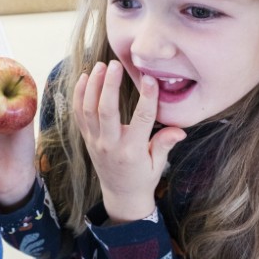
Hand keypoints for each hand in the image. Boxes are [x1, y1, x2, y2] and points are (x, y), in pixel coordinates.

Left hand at [73, 61, 185, 223]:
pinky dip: (79, 95)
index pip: (141, 120)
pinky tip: (85, 77)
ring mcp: (95, 141)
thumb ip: (165, 144)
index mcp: (132, 151)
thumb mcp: (158, 164)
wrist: (121, 194)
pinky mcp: (86, 138)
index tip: (150, 78)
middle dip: (110, 85)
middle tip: (115, 64)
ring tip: (100, 65)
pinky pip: (79, 114)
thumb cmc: (143, 177)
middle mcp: (110, 145)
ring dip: (93, 86)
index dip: (147, 98)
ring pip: (89, 110)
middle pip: (106, 111)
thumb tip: (180, 130)